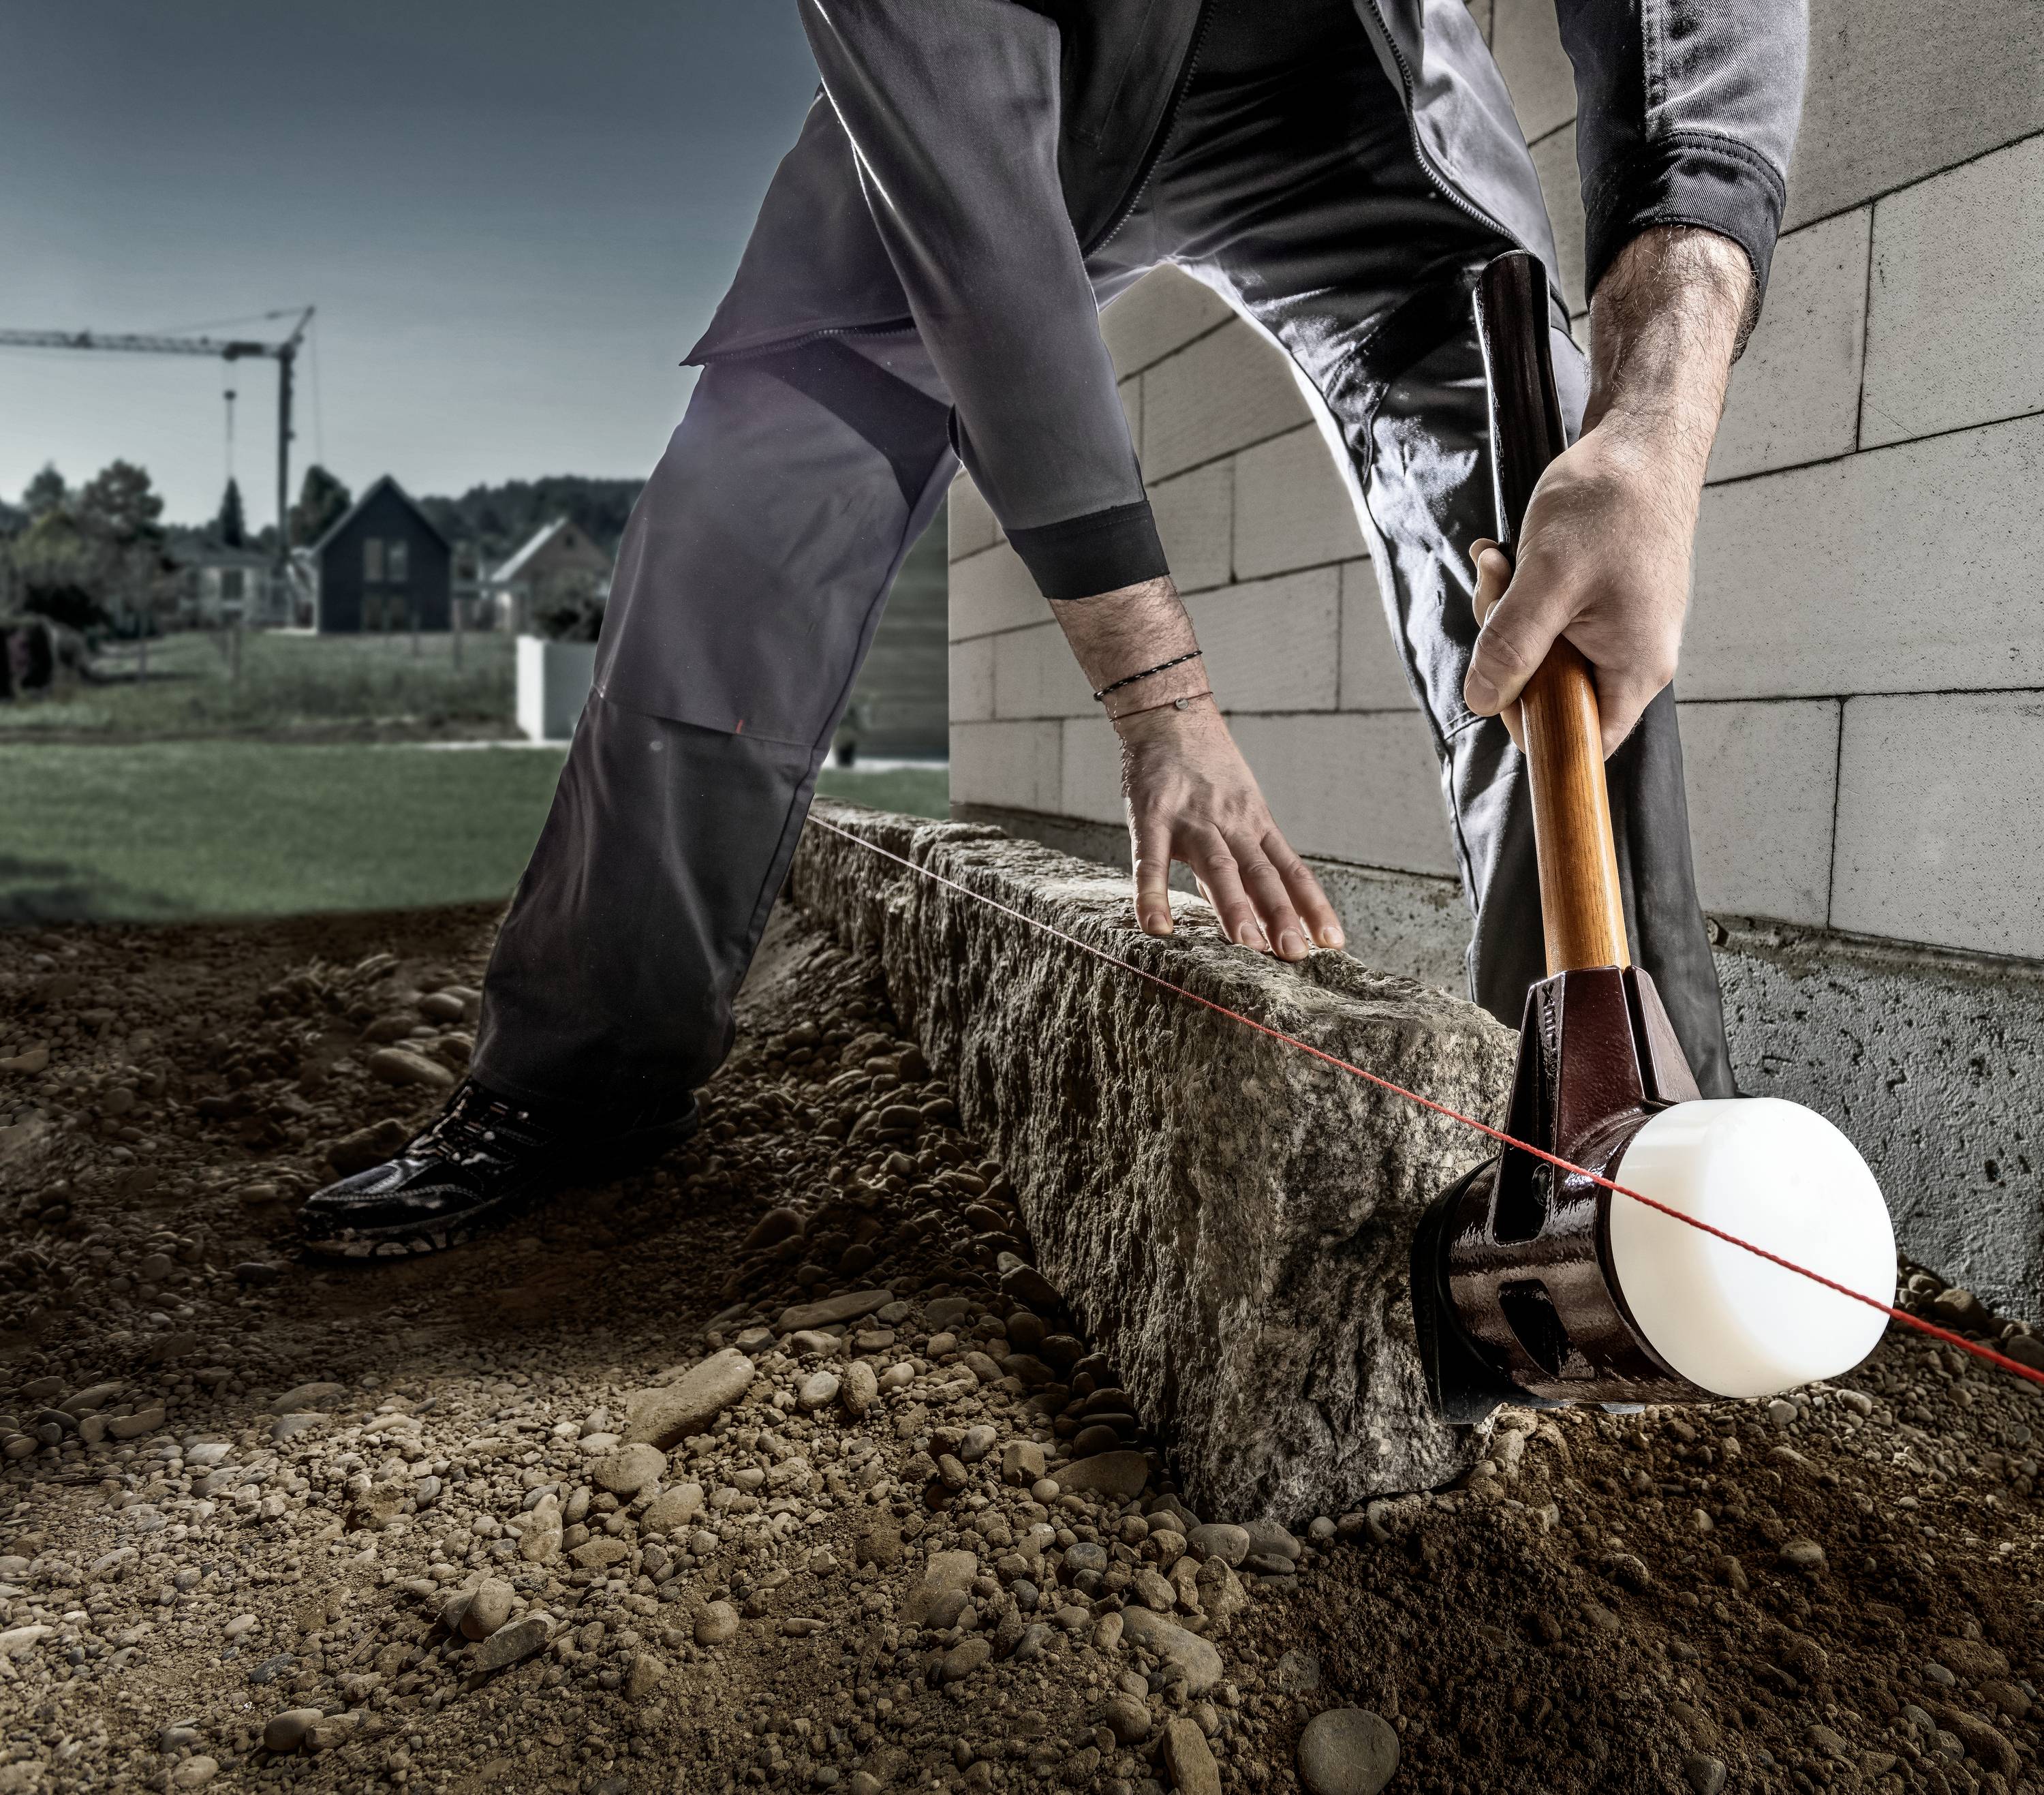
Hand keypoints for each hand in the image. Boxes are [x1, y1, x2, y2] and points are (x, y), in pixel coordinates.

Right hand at [1116, 698, 1343, 960]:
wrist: (1171, 713)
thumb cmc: (1204, 767)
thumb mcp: (1238, 805)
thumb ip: (1242, 857)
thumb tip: (1252, 908)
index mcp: (1256, 824)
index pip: (1292, 870)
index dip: (1312, 906)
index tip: (1333, 943)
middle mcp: (1232, 824)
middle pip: (1263, 874)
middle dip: (1280, 915)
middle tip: (1295, 954)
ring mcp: (1193, 820)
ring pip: (1220, 867)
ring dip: (1234, 908)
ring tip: (1248, 947)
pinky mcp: (1152, 816)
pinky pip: (1153, 860)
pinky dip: (1153, 894)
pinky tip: (1157, 927)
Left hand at [1462, 226, 1752, 756]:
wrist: (1641, 439)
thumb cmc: (1609, 504)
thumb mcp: (1546, 580)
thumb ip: (1513, 647)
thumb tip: (1483, 701)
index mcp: (1633, 669)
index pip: (1579, 742)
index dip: (1528, 724)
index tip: (1495, 679)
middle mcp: (1632, 659)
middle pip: (1549, 694)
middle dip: (1504, 649)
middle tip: (1495, 590)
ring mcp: (1618, 630)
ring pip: (1538, 652)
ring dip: (1504, 612)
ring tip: (1499, 562)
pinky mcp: (1601, 603)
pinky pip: (1545, 618)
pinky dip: (1517, 591)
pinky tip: (1503, 555)